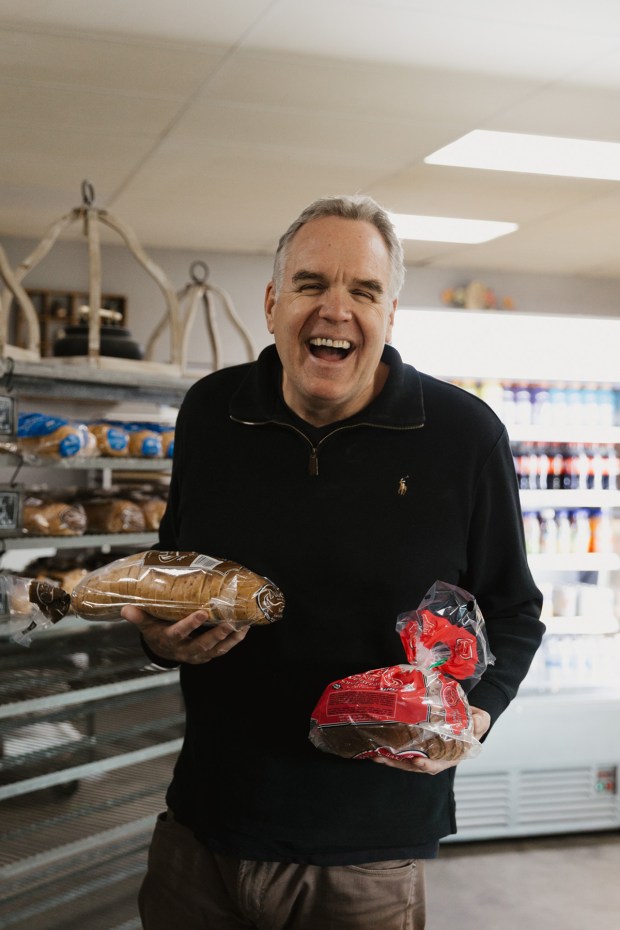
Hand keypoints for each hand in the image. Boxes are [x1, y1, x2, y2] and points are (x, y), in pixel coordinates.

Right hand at [120, 605, 249, 664]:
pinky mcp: (208, 655)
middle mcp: (184, 650)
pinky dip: (235, 641)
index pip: (179, 633)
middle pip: (201, 645)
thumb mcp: (146, 625)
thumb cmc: (156, 631)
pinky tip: (244, 629)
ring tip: (241, 625)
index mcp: (169, 640)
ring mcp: (197, 655)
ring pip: (215, 649)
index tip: (202, 613)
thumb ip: (138, 617)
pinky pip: (223, 650)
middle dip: (215, 635)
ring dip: (229, 638)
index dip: (190, 625)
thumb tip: (125, 608)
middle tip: (228, 622)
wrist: (163, 651)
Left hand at [371, 706, 491, 775]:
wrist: (468, 716)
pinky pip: (403, 750)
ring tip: (374, 755)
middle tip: (381, 759)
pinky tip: (378, 746)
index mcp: (451, 755)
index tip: (416, 761)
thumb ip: (479, 721)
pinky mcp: (418, 743)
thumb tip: (478, 720)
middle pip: (415, 765)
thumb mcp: (481, 720)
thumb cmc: (474, 721)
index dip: (427, 765)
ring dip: (390, 759)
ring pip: (405, 760)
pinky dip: (391, 750)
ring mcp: (426, 751)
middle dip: (398, 764)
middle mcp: (436, 757)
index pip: (438, 764)